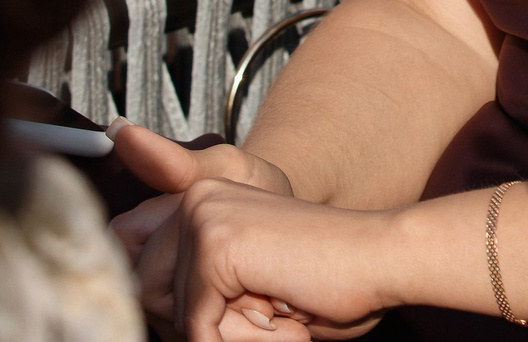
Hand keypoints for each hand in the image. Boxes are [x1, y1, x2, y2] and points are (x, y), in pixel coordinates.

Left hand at [148, 178, 401, 340]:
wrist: (382, 258)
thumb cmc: (329, 281)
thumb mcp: (245, 288)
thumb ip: (198, 296)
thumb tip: (157, 319)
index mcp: (201, 202)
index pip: (146, 276)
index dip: (188, 313)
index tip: (253, 304)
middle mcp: (195, 199)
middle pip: (151, 297)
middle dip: (207, 323)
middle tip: (270, 309)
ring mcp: (203, 217)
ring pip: (177, 317)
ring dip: (230, 333)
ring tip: (281, 307)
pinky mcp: (215, 244)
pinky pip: (199, 328)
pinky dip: (244, 340)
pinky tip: (286, 312)